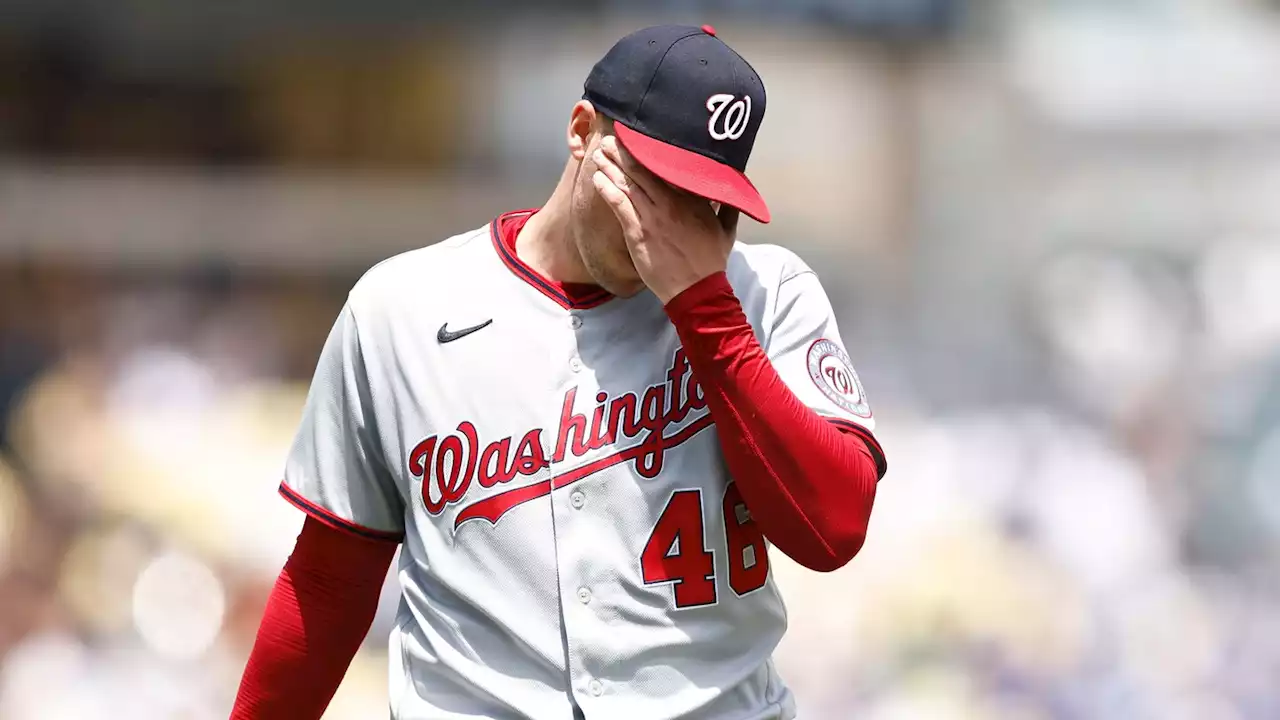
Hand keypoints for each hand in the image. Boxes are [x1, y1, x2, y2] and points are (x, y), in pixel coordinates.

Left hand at [591, 135, 738, 303]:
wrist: (697, 289)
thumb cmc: (711, 262)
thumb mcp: (727, 230)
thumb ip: (729, 207)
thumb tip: (735, 191)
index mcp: (692, 198)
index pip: (667, 168)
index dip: (650, 152)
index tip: (640, 140)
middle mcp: (671, 202)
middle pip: (643, 170)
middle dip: (624, 153)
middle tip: (612, 140)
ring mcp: (653, 216)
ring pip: (628, 184)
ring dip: (611, 166)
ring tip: (600, 154)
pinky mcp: (638, 232)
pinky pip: (619, 204)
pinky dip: (607, 189)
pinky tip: (597, 178)